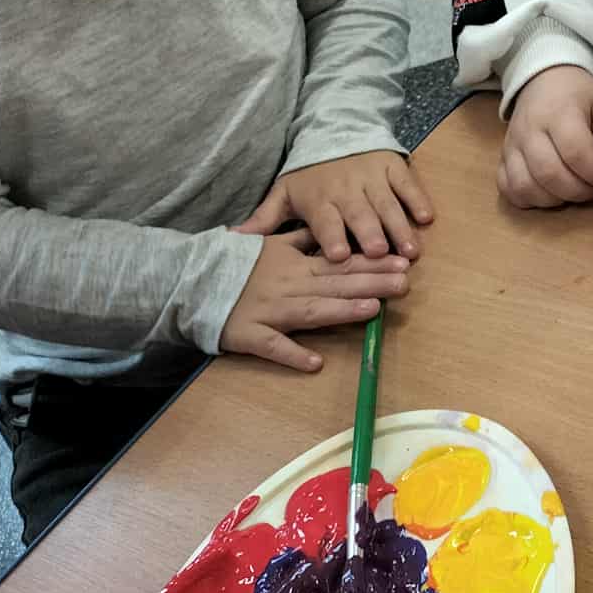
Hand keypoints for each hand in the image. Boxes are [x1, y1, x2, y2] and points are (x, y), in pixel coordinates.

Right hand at [222, 229, 410, 371]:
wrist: (187, 280)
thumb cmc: (233, 262)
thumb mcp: (270, 242)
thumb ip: (302, 238)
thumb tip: (332, 230)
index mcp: (295, 264)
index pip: (341, 262)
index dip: (372, 262)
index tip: (402, 262)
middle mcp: (287, 286)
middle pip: (335, 284)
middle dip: (371, 283)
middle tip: (404, 282)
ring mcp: (269, 311)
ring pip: (310, 311)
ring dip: (341, 311)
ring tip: (372, 310)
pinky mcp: (248, 335)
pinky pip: (272, 346)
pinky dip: (292, 354)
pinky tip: (315, 363)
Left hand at [236, 150, 433, 261]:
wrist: (335, 128)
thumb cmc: (310, 173)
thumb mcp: (284, 193)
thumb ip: (266, 219)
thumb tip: (233, 239)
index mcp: (319, 199)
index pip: (325, 221)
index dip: (332, 236)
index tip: (340, 256)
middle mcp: (346, 189)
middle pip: (359, 214)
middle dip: (370, 233)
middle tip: (380, 253)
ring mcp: (373, 177)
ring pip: (387, 204)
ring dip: (400, 226)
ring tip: (411, 250)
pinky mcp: (394, 166)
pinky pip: (408, 184)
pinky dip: (418, 199)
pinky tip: (427, 218)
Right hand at [500, 65, 592, 208]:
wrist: (544, 80)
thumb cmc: (579, 96)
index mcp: (559, 113)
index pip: (576, 153)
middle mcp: (530, 130)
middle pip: (549, 174)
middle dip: (579, 192)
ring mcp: (511, 146)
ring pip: (526, 187)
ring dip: (555, 200)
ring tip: (573, 192)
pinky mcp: (502, 158)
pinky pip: (509, 189)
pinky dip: (529, 200)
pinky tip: (550, 194)